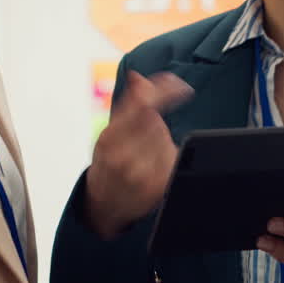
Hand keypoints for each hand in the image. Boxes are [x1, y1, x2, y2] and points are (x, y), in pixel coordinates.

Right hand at [84, 71, 192, 239]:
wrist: (105, 207)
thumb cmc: (108, 164)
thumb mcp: (110, 133)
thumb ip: (128, 104)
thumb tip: (138, 76)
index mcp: (108, 140)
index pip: (141, 105)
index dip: (162, 91)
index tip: (178, 85)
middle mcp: (123, 158)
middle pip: (155, 120)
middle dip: (155, 120)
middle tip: (147, 132)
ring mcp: (141, 174)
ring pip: (166, 138)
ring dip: (162, 139)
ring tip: (146, 153)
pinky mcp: (158, 187)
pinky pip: (173, 158)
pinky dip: (169, 155)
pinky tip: (156, 164)